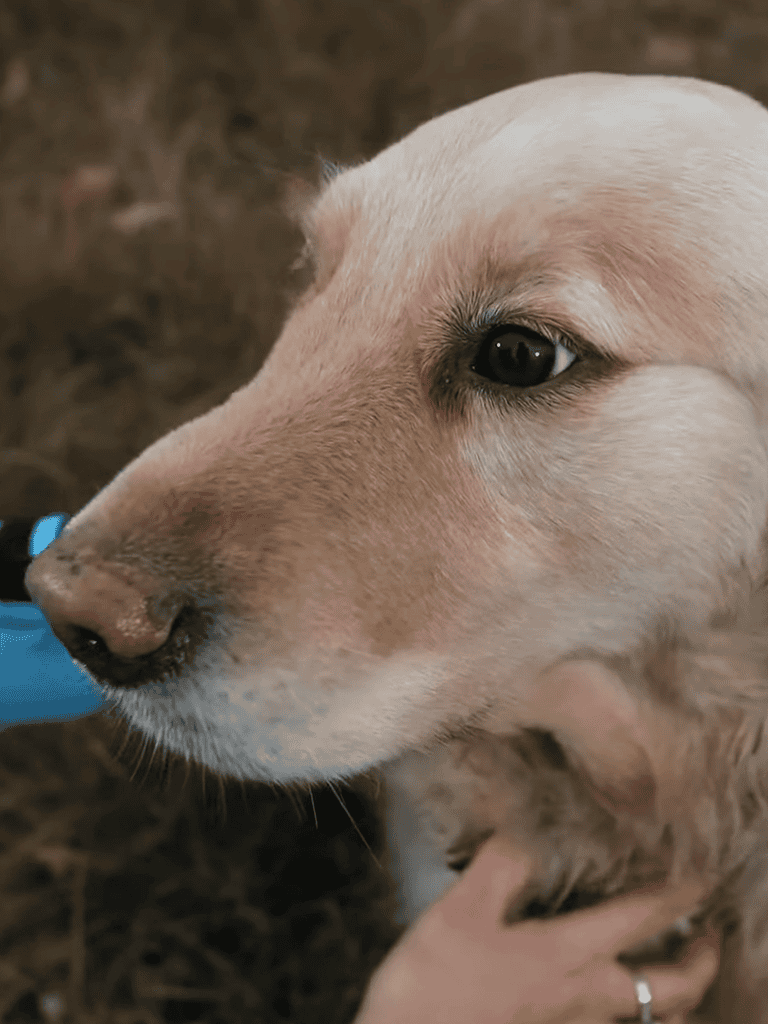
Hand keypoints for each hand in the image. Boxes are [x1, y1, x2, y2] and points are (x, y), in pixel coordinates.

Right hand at [355, 836, 718, 1023]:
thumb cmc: (435, 989)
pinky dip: (638, 1022)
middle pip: (673, 989)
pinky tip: (617, 1008)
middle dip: (702, 961)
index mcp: (567, 955)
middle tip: (710, 937)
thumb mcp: (460, 910)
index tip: (703, 876)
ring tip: (680, 980)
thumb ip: (500, 864)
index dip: (680, 893)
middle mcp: (586, 1000)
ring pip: (653, 1022)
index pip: (644, 918)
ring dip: (679, 1001)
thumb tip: (526, 831)